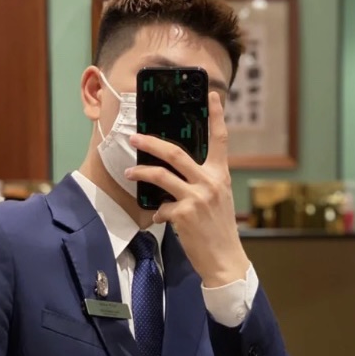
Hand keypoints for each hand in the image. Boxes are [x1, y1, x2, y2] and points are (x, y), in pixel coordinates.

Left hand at [126, 92, 249, 287]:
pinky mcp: (184, 214)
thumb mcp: (219, 200)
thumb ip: (204, 182)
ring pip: (161, 176)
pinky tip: (161, 218)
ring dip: (141, 172)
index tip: (213, 96)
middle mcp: (210, 182)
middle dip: (151, 142)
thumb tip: (178, 174)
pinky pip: (161, 207)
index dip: (217, 116)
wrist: (225, 259)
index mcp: (221, 175)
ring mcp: (197, 197)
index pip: (220, 140)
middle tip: (135, 137)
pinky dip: (158, 212)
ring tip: (129, 171)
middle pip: (176, 153)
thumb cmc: (219, 231)